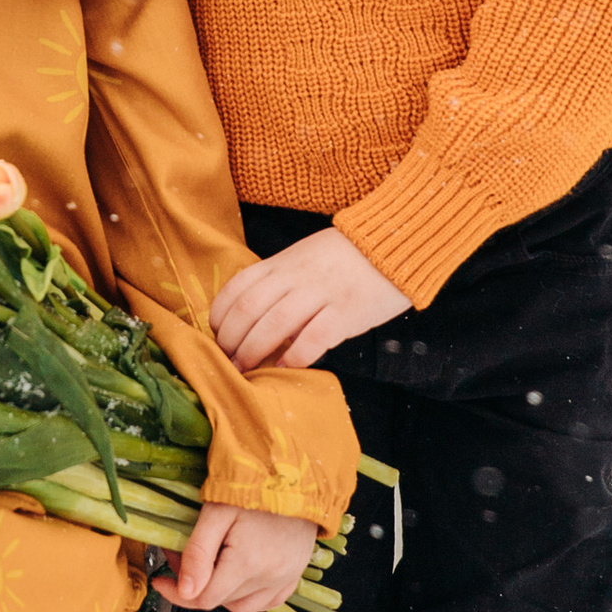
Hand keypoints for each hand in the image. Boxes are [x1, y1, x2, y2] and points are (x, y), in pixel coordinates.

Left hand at [155, 502, 319, 611]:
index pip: (204, 598)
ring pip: (242, 607)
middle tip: (183, 556)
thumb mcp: (217, 512)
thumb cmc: (256, 486)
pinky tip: (237, 576)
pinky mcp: (294, 575)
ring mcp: (285, 578)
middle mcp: (270, 577)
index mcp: (248, 562)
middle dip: (196, 584)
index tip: (161, 580)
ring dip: (222, 594)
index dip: (178, 593)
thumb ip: (198, 552)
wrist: (297, 475)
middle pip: (220, 601)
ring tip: (212, 566)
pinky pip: (267, 602)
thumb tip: (185, 591)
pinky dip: (248, 596)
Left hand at [209, 228, 407, 371]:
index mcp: (283, 261)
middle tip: (227, 360)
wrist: (394, 243)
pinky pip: (313, 338)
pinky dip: (294, 356)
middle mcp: (297, 275)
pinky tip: (285, 366)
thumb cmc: (347, 256)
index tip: (217, 335)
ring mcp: (322, 292)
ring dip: (254, 351)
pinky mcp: (346, 312)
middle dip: (231, 340)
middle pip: (249, 309)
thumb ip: (279, 281)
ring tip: (246, 368)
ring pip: (274, 324)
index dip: (220, 315)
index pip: (238, 287)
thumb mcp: (304, 257)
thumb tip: (252, 317)